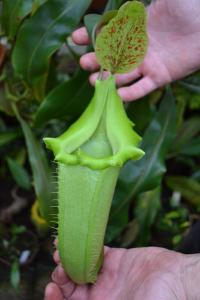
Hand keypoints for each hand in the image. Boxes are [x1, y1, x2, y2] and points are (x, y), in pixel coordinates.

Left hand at [45, 246, 199, 299]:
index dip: (57, 299)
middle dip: (61, 277)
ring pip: (80, 266)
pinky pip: (95, 251)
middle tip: (59, 266)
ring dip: (68, 259)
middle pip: (72, 286)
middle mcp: (100, 294)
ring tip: (60, 251)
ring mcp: (107, 276)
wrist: (176, 279)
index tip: (51, 289)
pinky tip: (74, 239)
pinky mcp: (115, 258)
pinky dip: (84, 245)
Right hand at [72, 0, 199, 100]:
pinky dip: (131, 93)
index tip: (75, 38)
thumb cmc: (188, 6)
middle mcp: (139, 48)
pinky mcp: (160, 77)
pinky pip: (142, 88)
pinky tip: (119, 95)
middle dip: (95, 61)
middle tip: (83, 63)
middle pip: (111, 58)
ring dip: (108, 80)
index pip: (107, 33)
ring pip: (123, 75)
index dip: (90, 36)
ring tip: (95, 83)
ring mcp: (148, 64)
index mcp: (135, 28)